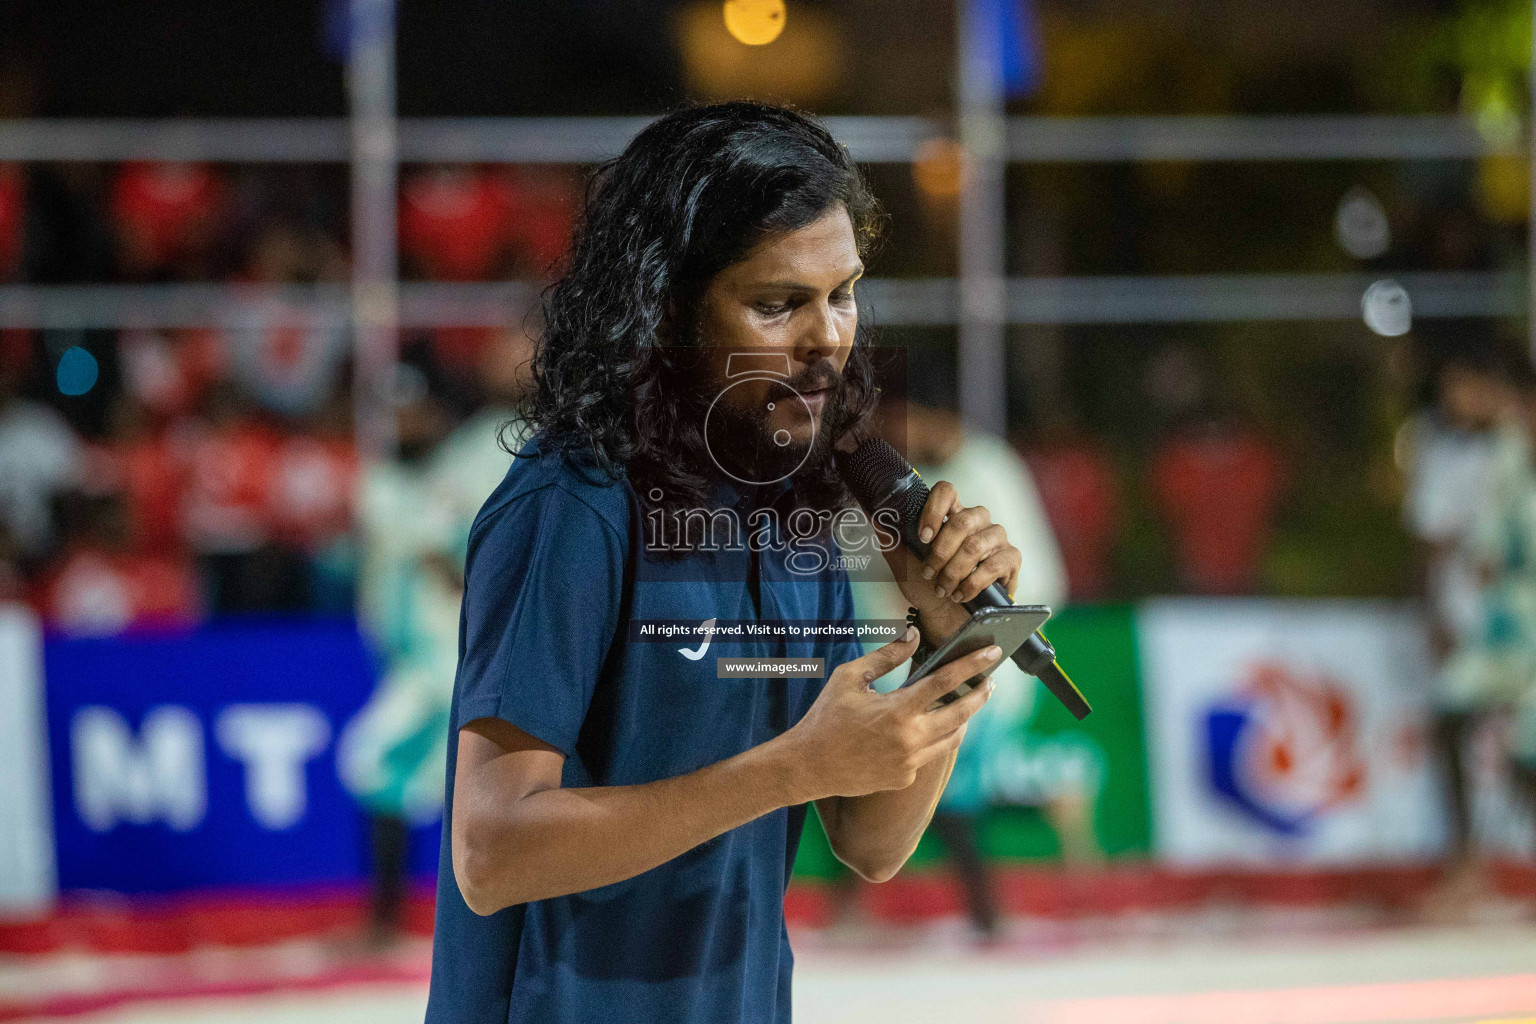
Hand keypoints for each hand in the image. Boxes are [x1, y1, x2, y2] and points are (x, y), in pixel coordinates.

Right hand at [780, 627, 1001, 801]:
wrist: (808, 766)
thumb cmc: (825, 717)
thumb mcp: (850, 678)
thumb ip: (885, 656)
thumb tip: (913, 635)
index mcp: (897, 710)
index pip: (945, 681)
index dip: (972, 664)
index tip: (992, 652)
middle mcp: (909, 739)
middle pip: (961, 714)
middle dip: (980, 695)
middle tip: (990, 682)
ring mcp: (909, 763)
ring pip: (951, 738)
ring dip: (963, 719)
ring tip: (966, 702)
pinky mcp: (905, 778)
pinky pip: (929, 754)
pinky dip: (933, 737)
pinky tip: (928, 727)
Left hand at [880, 480, 1022, 642]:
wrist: (946, 616)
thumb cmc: (926, 586)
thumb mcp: (903, 562)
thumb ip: (891, 537)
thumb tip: (874, 513)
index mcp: (951, 514)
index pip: (947, 491)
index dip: (934, 510)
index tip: (923, 537)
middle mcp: (977, 520)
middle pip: (963, 520)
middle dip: (941, 552)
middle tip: (929, 573)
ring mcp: (996, 538)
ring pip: (976, 545)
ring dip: (954, 571)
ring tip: (943, 589)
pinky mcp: (1011, 559)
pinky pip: (994, 565)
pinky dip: (972, 583)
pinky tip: (961, 594)